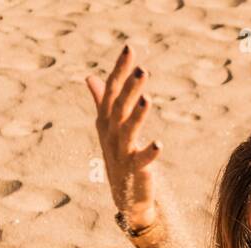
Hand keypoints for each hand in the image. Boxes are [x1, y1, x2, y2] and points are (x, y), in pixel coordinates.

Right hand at [86, 45, 159, 228]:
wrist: (127, 197)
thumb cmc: (119, 157)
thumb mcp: (109, 128)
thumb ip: (102, 101)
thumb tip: (90, 78)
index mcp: (107, 121)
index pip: (112, 90)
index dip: (121, 70)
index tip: (130, 48)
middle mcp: (111, 135)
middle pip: (119, 107)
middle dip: (130, 88)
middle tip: (142, 69)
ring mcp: (122, 153)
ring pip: (128, 131)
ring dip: (138, 116)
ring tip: (148, 100)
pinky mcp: (135, 172)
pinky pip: (142, 162)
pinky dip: (149, 154)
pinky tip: (159, 145)